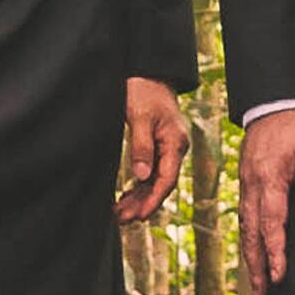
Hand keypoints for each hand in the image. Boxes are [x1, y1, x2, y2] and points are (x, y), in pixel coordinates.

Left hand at [116, 77, 188, 223]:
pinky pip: (150, 173)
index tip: (140, 216)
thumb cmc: (144, 92)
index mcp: (175, 143)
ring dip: (138, 198)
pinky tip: (125, 198)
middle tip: (122, 220)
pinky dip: (138, 187)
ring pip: (154, 181)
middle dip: (142, 204)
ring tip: (119, 214)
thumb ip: (141, 146)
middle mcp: (174, 149)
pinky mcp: (157, 147)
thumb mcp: (139, 117)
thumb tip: (141, 176)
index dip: (154, 200)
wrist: (149, 74)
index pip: (167, 179)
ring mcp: (166, 149)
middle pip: (160, 184)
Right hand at [239, 109, 294, 294]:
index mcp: (269, 177)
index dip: (276, 250)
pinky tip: (253, 254)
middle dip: (257, 264)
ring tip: (256, 285)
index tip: (279, 275)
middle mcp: (252, 184)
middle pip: (251, 231)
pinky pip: (245, 216)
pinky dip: (248, 239)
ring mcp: (246, 183)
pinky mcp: (247, 182)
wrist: (276, 98)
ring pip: (245, 227)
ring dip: (250, 257)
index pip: (272, 221)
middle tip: (262, 294)